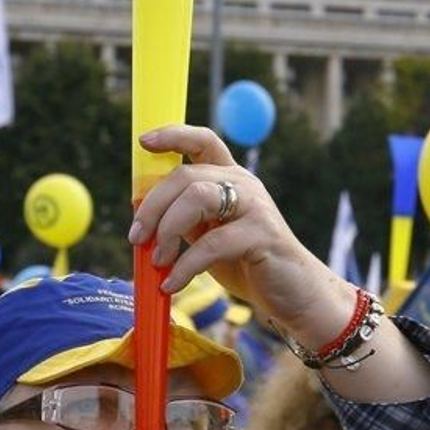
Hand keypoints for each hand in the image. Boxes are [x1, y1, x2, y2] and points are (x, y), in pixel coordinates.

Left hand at [129, 125, 344, 331]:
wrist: (292, 294)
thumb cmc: (245, 263)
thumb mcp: (208, 234)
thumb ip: (183, 218)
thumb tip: (140, 214)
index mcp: (230, 178)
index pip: (202, 141)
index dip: (173, 135)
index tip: (143, 142)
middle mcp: (243, 184)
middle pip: (186, 175)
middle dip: (153, 206)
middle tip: (136, 237)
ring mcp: (255, 207)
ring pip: (198, 197)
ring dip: (167, 229)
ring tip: (157, 260)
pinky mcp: (263, 235)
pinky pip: (213, 244)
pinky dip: (185, 266)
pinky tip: (172, 283)